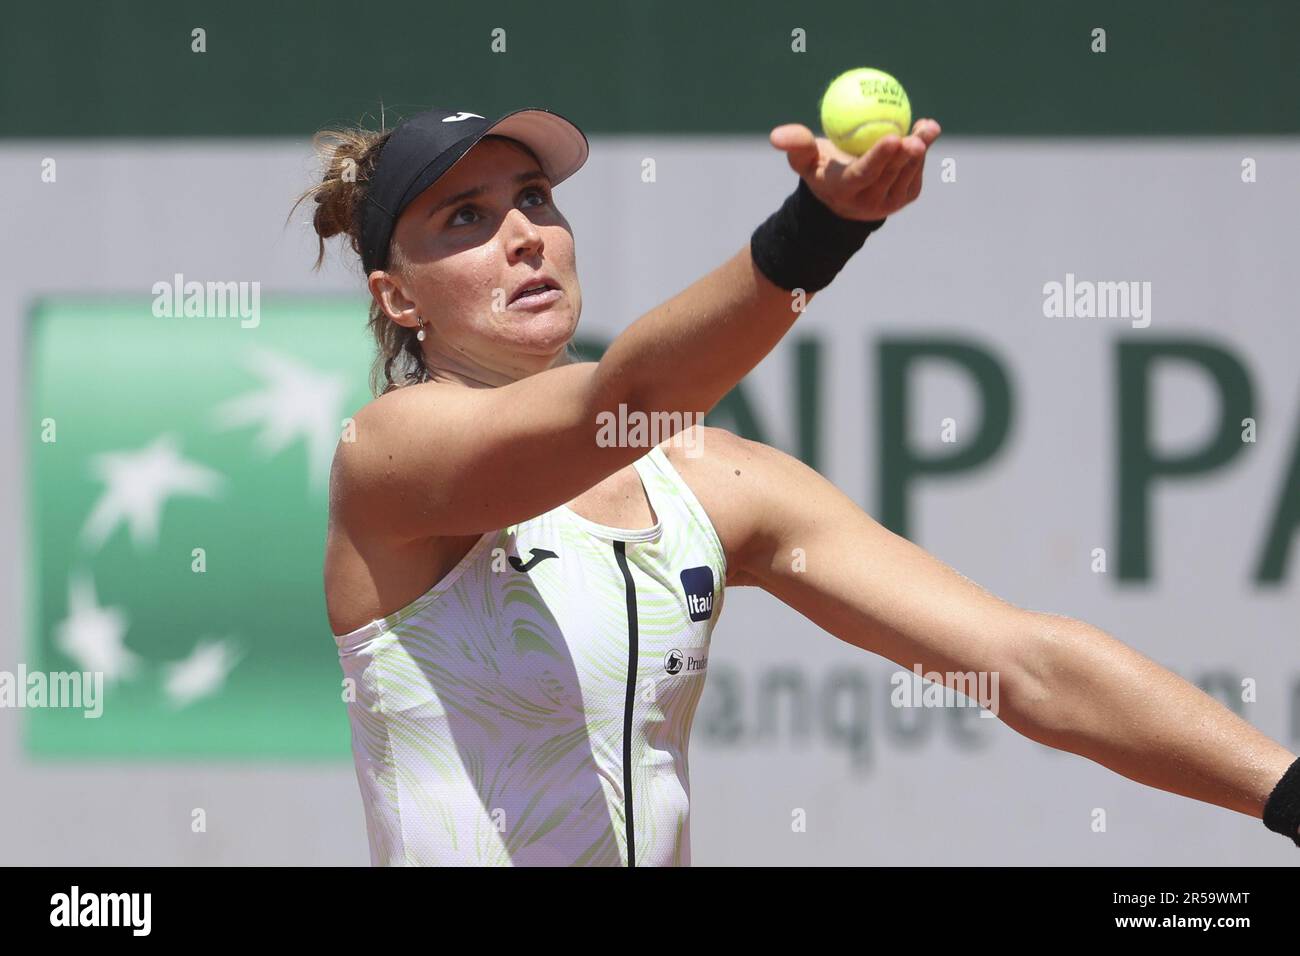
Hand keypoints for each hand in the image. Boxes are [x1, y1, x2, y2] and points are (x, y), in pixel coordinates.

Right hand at [768, 118, 941, 220]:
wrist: (842, 199)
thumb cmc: (821, 171)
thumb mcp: (805, 160)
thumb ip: (796, 145)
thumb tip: (776, 135)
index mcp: (845, 191)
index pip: (865, 174)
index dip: (880, 157)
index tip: (893, 136)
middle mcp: (869, 202)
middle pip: (892, 174)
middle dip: (907, 154)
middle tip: (917, 132)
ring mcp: (890, 202)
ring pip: (909, 173)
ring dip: (921, 149)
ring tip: (927, 127)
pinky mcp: (906, 196)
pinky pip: (916, 171)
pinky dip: (923, 151)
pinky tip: (926, 131)